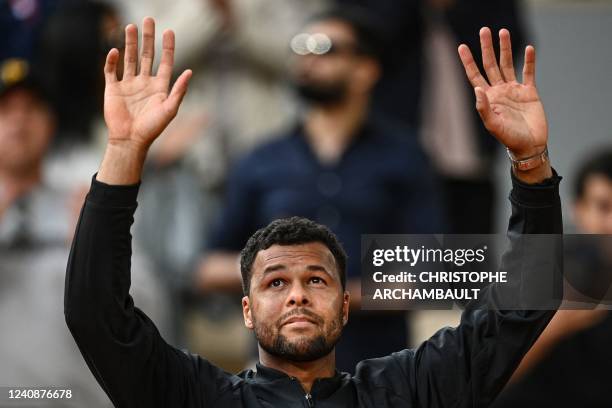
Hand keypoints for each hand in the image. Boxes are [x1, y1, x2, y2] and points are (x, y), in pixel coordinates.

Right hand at [104, 17, 191, 149]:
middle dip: (148, 38)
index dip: (168, 47)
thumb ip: (179, 90)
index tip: (169, 31)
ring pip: (130, 59)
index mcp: (160, 87)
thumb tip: (190, 71)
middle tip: (149, 19)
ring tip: (131, 26)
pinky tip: (115, 50)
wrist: (130, 141)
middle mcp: (145, 83)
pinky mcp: (113, 89)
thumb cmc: (152, 128)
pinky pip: (111, 71)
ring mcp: (128, 85)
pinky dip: (112, 60)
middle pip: (147, 55)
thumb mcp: (170, 109)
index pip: (166, 62)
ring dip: (130, 43)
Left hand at [458, 28, 546, 159]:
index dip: (468, 61)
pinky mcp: (530, 92)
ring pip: (508, 64)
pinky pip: (528, 72)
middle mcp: (499, 91)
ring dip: (505, 48)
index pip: (475, 75)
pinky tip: (528, 48)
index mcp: (488, 98)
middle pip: (490, 64)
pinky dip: (529, 60)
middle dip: (487, 48)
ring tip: (503, 32)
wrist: (530, 146)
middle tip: (485, 30)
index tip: (462, 46)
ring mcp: (514, 90)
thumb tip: (477, 88)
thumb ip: (484, 108)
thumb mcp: (493, 125)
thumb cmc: (509, 138)